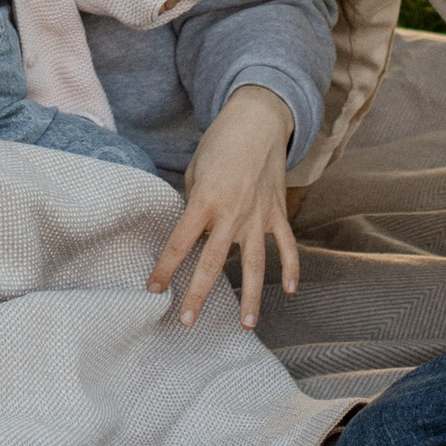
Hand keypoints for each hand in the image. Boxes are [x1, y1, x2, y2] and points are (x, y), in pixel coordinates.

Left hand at [148, 85, 299, 331]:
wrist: (258, 121)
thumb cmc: (220, 143)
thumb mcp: (196, 170)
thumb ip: (194, 203)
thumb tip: (195, 232)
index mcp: (205, 201)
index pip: (180, 243)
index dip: (165, 268)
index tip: (153, 289)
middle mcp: (231, 214)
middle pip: (212, 263)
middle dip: (197, 294)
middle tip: (186, 321)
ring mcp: (258, 216)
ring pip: (255, 265)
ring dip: (251, 296)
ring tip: (246, 324)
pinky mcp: (277, 213)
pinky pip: (286, 246)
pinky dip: (291, 268)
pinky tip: (291, 291)